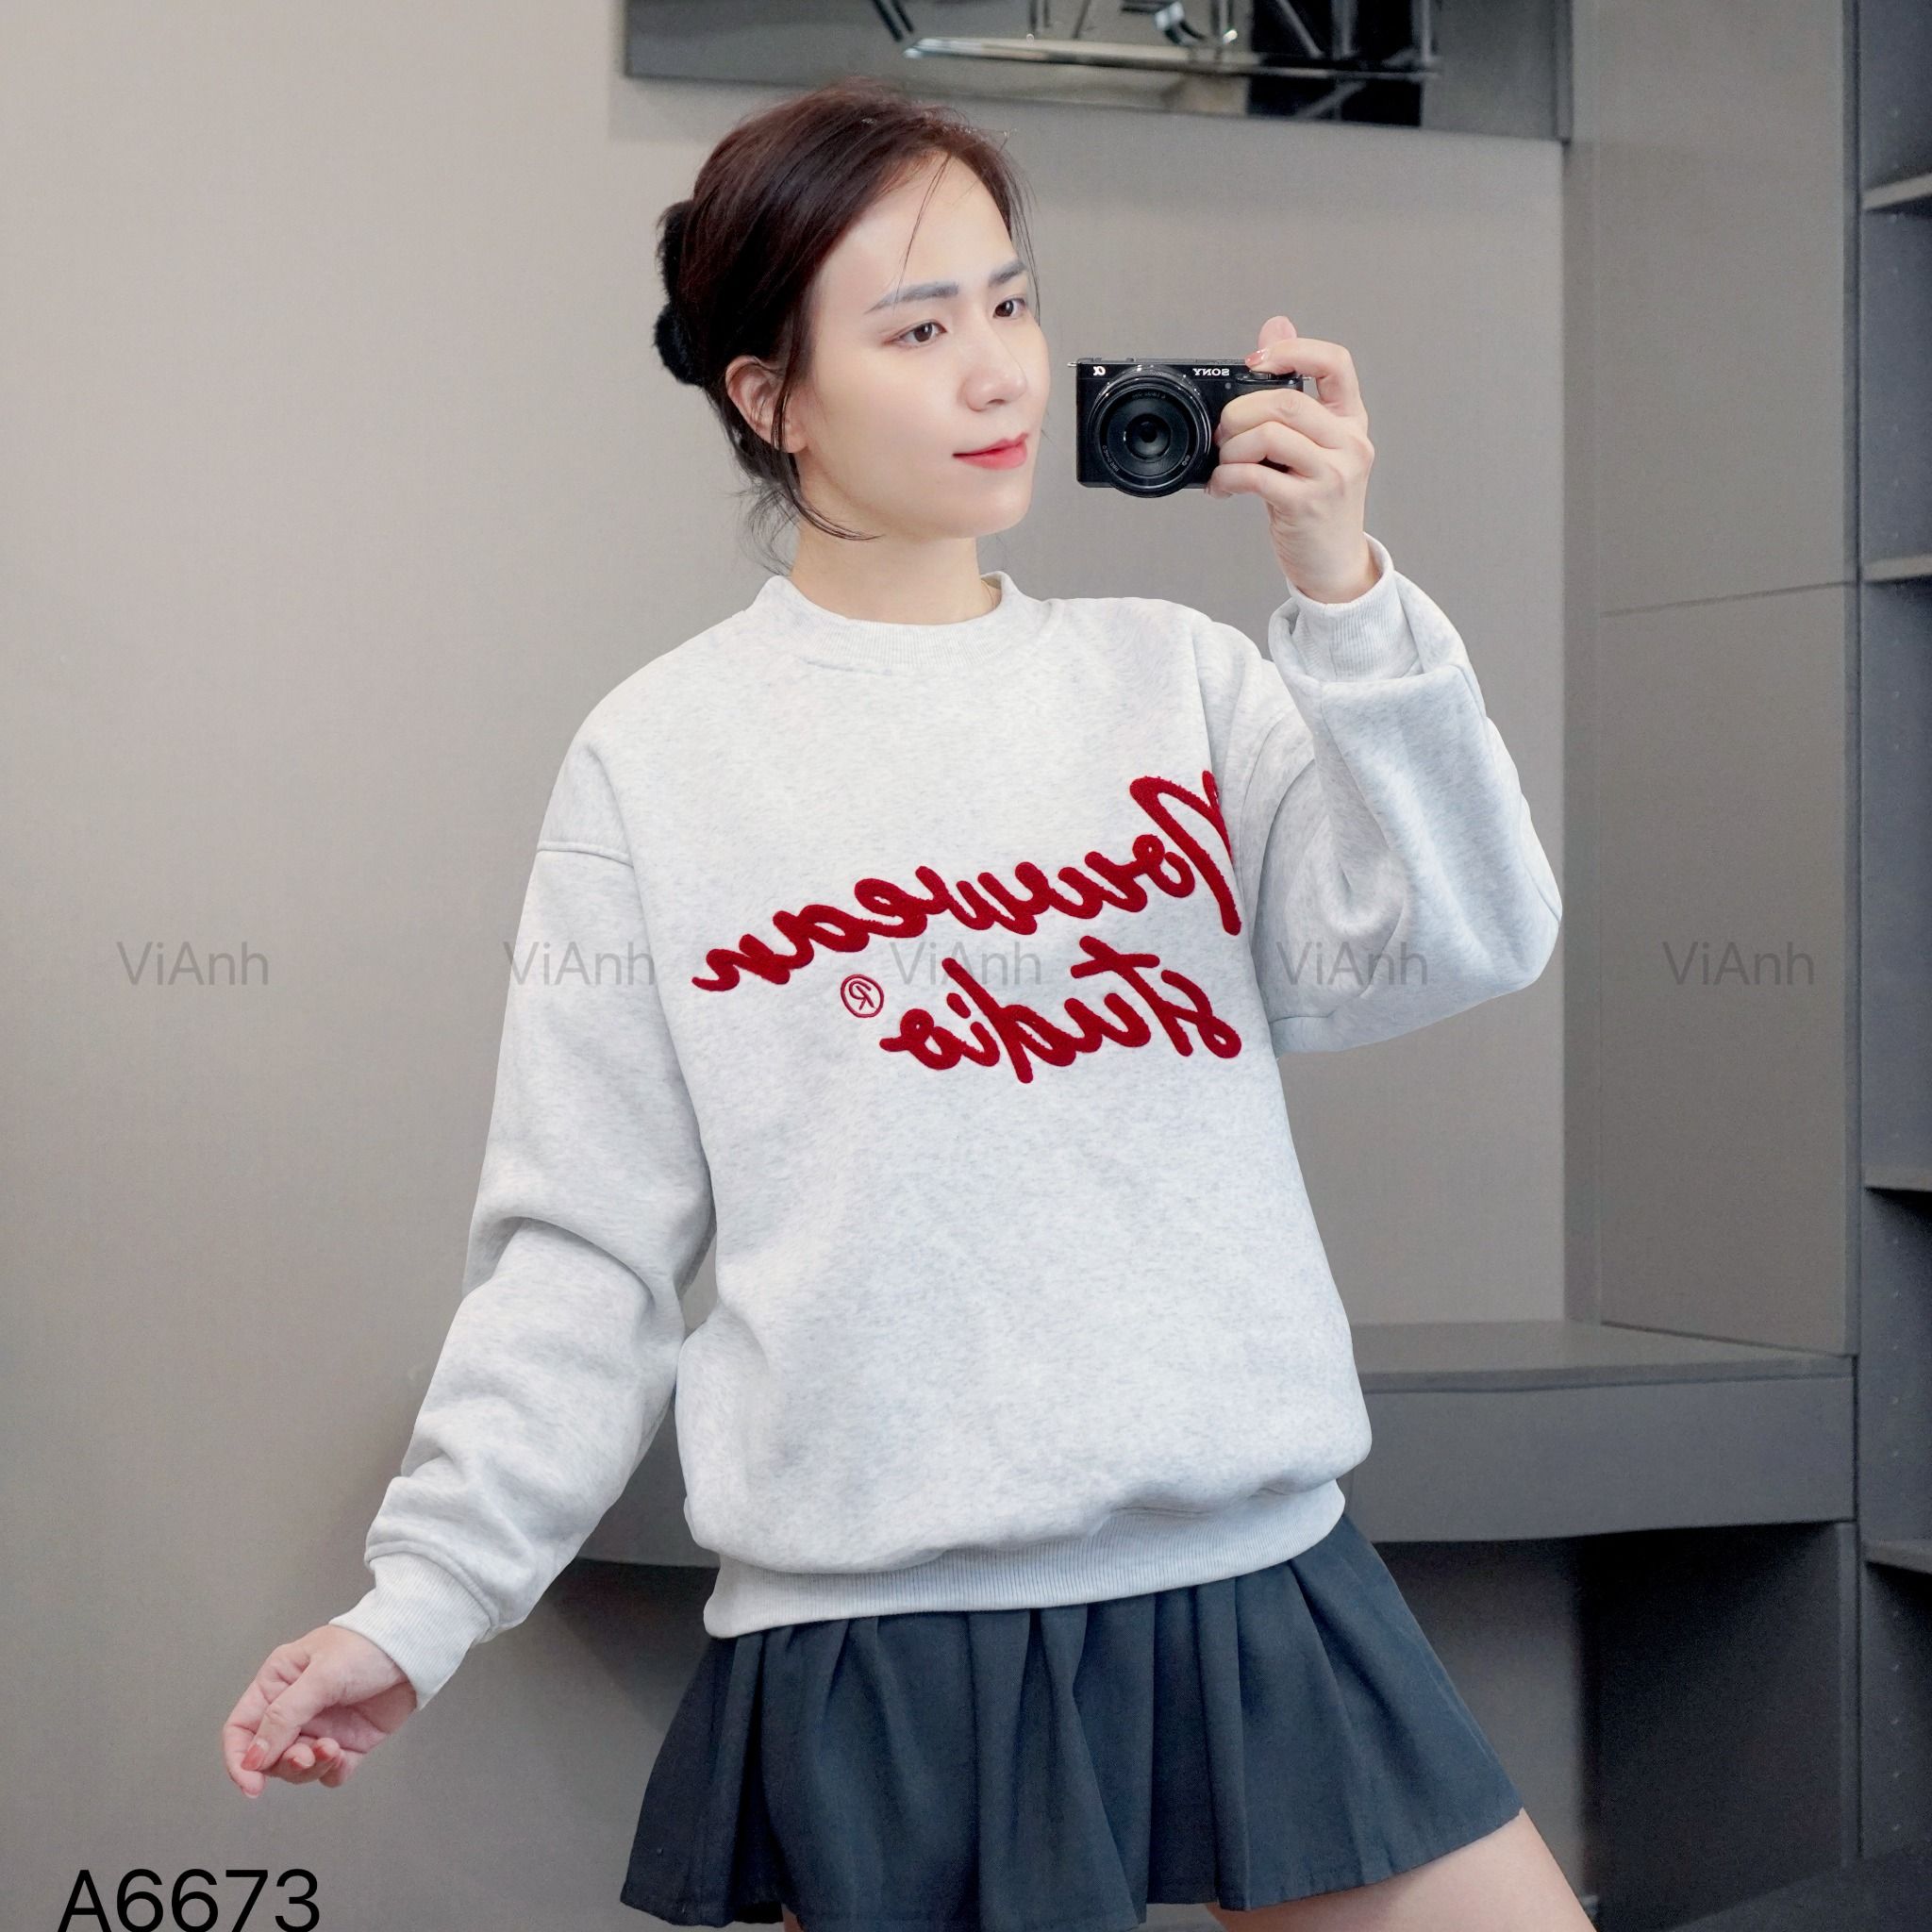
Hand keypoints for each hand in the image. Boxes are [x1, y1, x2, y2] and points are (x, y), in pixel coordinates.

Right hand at [221, 1624, 417, 1795]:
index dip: (240, 1759)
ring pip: (297, 1768)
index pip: (242, 1728)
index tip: (252, 1784)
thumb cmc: (370, 1645)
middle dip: (285, 1763)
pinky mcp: (348, 1741)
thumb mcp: (321, 1676)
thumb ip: (284, 1716)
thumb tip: (253, 1757)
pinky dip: (333, 1772)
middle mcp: (296, 1706)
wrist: (417, 1649)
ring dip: (311, 1767)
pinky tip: (344, 1757)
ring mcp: (321, 1726)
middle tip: (307, 1756)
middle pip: (269, 1755)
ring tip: (333, 1749)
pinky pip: (329, 1772)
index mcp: (279, 1681)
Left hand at [1207, 315, 1378, 603]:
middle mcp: (1348, 443)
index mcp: (1351, 421)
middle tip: (1223, 433)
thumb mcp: (1314, 444)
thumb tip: (1275, 325)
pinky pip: (1254, 476)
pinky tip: (1223, 487)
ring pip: (1269, 434)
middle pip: (1286, 401)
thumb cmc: (1319, 503)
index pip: (1336, 362)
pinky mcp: (1307, 504)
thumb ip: (1296, 391)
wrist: (1333, 563)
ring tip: (1224, 463)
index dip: (1293, 349)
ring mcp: (1331, 475)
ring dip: (1231, 447)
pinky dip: (1227, 478)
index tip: (1257, 361)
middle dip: (1240, 412)